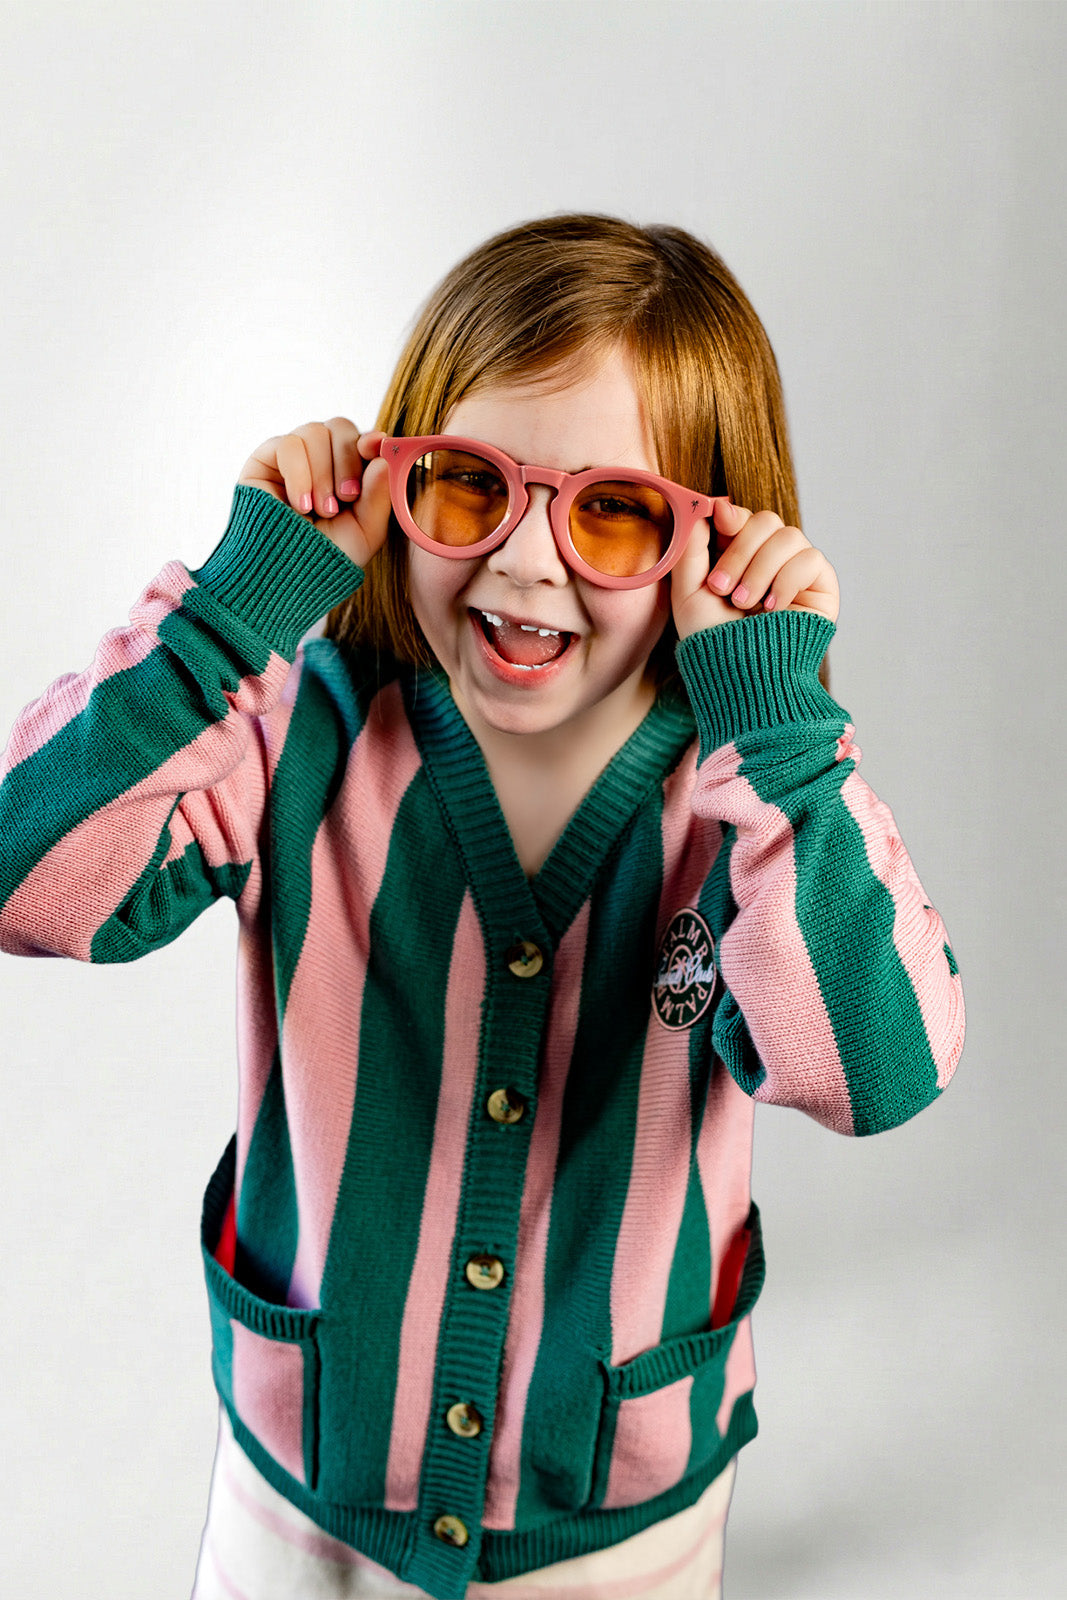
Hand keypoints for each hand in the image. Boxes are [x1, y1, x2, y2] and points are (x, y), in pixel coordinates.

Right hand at [238, 418, 391, 568]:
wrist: (288, 576)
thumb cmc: (328, 556)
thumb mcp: (366, 529)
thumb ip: (379, 492)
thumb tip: (381, 445)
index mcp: (348, 470)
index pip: (362, 438)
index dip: (371, 440)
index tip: (375, 448)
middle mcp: (321, 458)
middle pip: (340, 427)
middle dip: (347, 461)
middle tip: (347, 497)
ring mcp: (293, 457)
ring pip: (314, 432)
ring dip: (321, 473)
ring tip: (320, 510)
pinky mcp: (265, 460)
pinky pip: (288, 444)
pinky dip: (299, 474)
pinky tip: (300, 505)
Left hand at [670, 499, 839, 638]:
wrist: (739, 674)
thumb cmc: (712, 640)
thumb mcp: (689, 591)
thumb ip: (693, 547)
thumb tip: (709, 506)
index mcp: (742, 558)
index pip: (743, 519)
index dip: (732, 515)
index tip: (719, 518)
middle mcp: (772, 560)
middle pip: (766, 520)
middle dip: (740, 551)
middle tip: (722, 588)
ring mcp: (797, 571)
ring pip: (788, 536)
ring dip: (760, 569)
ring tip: (745, 604)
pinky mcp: (821, 586)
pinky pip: (809, 558)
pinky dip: (786, 581)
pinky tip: (773, 609)